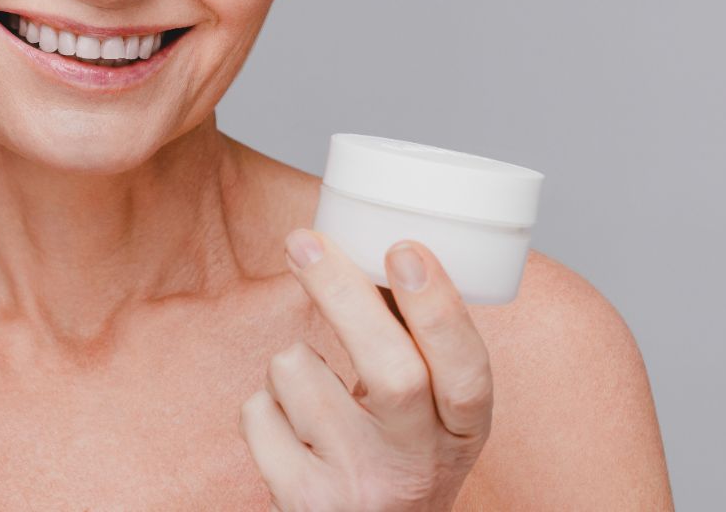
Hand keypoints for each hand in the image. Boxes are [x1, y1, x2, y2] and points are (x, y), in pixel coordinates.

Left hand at [239, 230, 492, 511]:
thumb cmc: (390, 455)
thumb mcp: (425, 413)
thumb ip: (412, 341)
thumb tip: (372, 244)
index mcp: (461, 431)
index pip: (467, 371)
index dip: (439, 310)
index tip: (404, 251)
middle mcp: (417, 464)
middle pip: (390, 370)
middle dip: (341, 293)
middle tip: (303, 241)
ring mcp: (360, 486)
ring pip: (300, 374)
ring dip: (291, 361)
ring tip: (311, 393)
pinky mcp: (304, 502)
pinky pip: (258, 412)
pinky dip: (262, 405)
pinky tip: (289, 431)